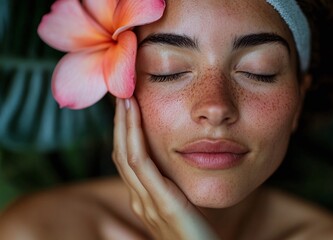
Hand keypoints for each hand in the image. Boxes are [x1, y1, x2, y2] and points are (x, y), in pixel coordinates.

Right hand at [112, 97, 218, 239]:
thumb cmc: (197, 234)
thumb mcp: (180, 207)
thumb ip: (171, 189)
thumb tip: (172, 169)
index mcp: (144, 199)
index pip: (127, 159)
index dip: (123, 132)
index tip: (127, 107)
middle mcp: (140, 200)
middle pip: (121, 153)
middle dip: (120, 123)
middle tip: (120, 93)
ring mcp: (148, 203)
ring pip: (127, 155)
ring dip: (124, 124)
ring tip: (125, 98)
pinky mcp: (163, 204)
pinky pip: (141, 164)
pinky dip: (134, 136)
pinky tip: (135, 115)